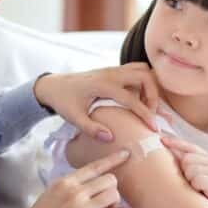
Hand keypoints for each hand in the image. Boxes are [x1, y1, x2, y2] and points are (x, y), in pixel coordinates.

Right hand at [23, 150, 129, 207]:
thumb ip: (71, 184)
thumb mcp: (52, 192)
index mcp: (66, 182)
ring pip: (114, 195)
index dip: (113, 159)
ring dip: (114, 203)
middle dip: (111, 188)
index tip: (126, 154)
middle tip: (106, 198)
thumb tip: (91, 182)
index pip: (94, 166)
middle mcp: (76, 193)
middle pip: (109, 180)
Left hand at [33, 63, 159, 141]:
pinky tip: (139, 99)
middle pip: (144, 76)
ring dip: (150, 86)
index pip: (131, 98)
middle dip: (153, 95)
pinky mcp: (113, 71)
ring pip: (142, 70)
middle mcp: (110, 73)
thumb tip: (111, 138)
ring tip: (147, 106)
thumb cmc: (63, 101)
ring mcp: (112, 70)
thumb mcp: (73, 118)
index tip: (154, 128)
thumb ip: (91, 129)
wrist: (53, 85)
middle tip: (151, 114)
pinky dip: (144, 82)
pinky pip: (136, 71)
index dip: (145, 114)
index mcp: (102, 85)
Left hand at [161, 135, 207, 207]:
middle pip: (187, 159)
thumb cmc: (198, 193)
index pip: (189, 146)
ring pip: (191, 169)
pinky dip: (196, 187)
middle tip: (190, 183)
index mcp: (206, 157)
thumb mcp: (188, 174)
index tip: (161, 140)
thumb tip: (162, 144)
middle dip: (184, 171)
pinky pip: (197, 180)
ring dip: (190, 181)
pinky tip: (201, 193)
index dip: (175, 142)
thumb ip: (180, 160)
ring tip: (196, 189)